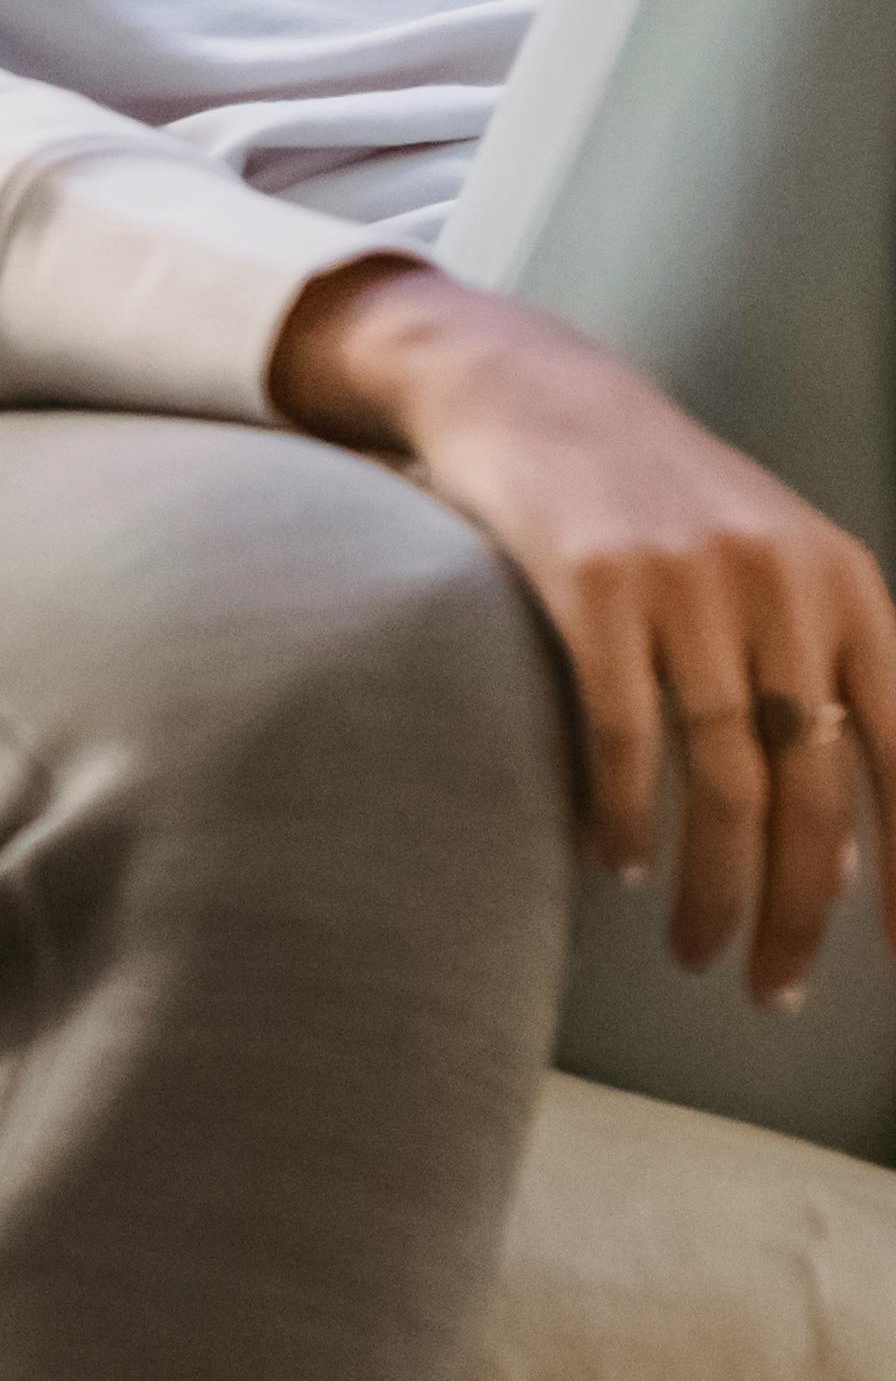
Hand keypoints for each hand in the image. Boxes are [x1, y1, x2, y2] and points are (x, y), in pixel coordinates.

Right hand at [271, 256, 895, 1005]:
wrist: (533, 391)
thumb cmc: (658, 500)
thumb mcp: (772, 564)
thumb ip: (818, 674)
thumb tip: (847, 841)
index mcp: (848, 587)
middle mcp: (783, 584)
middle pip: (813, 788)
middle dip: (799, 908)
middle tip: (774, 989)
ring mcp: (688, 584)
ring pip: (725, 779)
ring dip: (713, 888)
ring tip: (696, 951)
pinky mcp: (594, 586)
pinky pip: (626, 736)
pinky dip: (627, 816)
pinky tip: (618, 864)